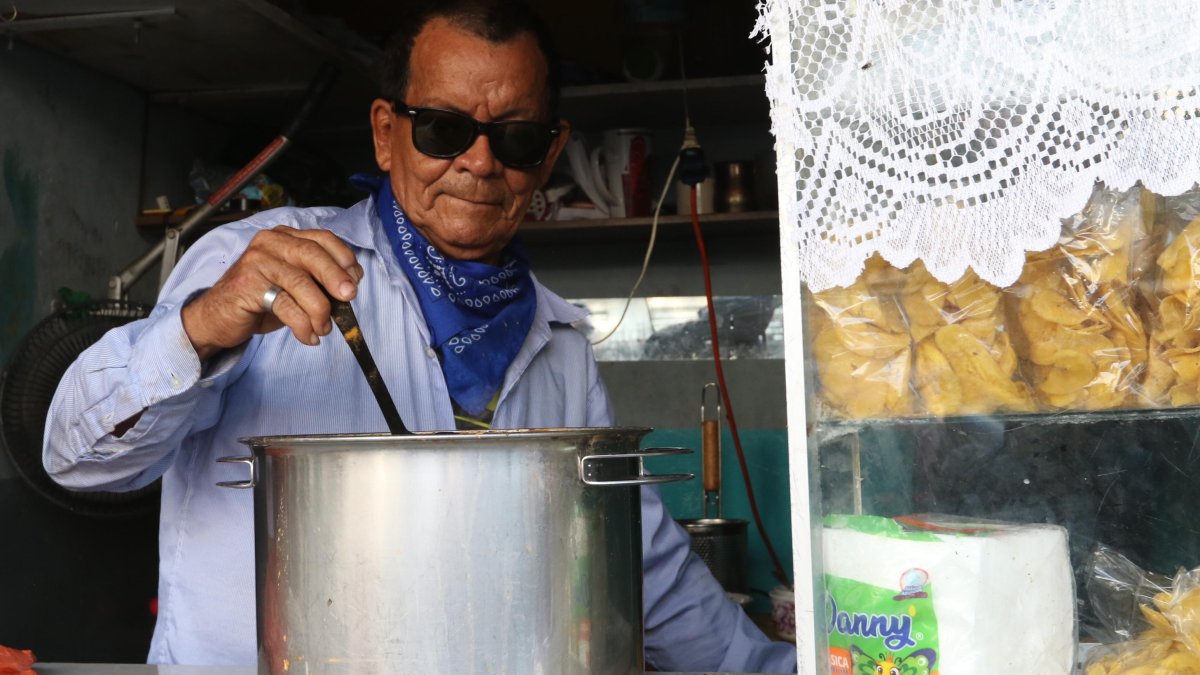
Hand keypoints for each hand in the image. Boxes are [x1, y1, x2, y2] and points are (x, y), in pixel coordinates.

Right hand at [181, 226, 362, 359]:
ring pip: (301, 283)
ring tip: (323, 328)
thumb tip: (350, 287)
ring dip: (320, 310)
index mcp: (285, 237)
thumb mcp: (294, 284)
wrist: (217, 318)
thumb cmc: (260, 299)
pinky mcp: (248, 286)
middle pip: (313, 255)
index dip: (344, 258)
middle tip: (349, 298)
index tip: (355, 280)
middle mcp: (270, 243)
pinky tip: (308, 336)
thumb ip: (317, 278)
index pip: (322, 238)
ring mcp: (256, 262)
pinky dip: (303, 325)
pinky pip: (286, 306)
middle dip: (336, 278)